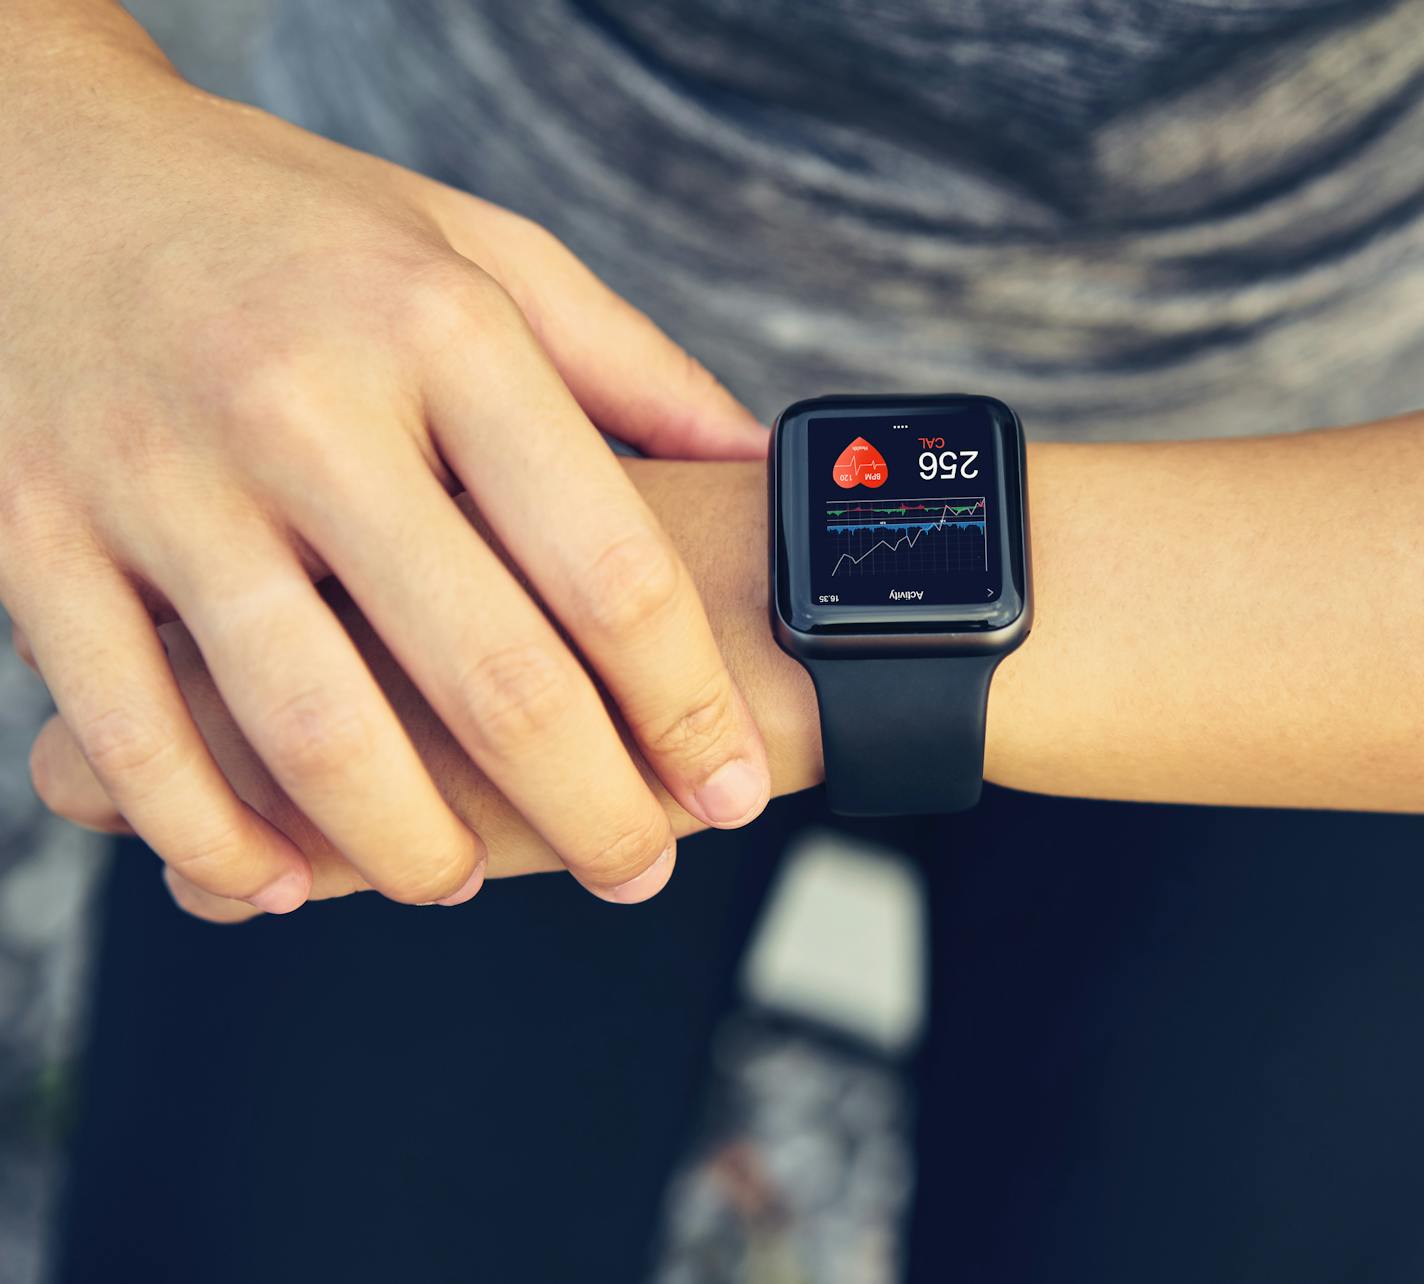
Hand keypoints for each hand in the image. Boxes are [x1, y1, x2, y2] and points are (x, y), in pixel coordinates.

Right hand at [0, 39, 770, 914]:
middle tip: (635, 866)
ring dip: (411, 847)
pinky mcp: (35, 537)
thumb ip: (624, 363)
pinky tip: (273, 875)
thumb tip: (754, 456)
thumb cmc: (286, 227)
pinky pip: (130, 730)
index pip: (606, 561)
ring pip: (314, 728)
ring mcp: (161, 479)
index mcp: (440, 332)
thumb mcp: (478, 249)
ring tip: (459, 882)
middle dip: (589, 808)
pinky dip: (207, 831)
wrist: (33, 169)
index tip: (730, 781)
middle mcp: (306, 406)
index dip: (687, 701)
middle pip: (488, 671)